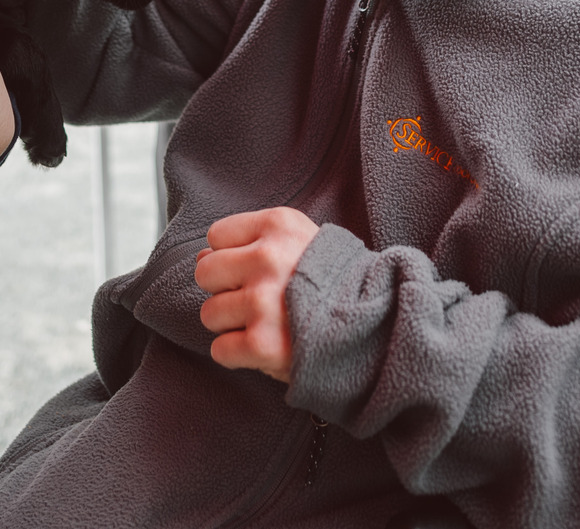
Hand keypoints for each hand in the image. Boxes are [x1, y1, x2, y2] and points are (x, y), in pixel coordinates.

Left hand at [194, 207, 321, 381]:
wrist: (377, 327)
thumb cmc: (335, 282)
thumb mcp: (301, 241)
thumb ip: (253, 241)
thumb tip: (203, 254)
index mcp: (278, 225)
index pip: (216, 236)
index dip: (233, 256)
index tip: (257, 270)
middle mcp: (268, 258)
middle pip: (205, 272)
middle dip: (225, 289)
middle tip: (257, 300)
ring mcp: (263, 302)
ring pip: (209, 313)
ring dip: (231, 325)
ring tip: (266, 324)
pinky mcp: (262, 344)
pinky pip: (220, 350)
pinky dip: (237, 355)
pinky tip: (264, 348)